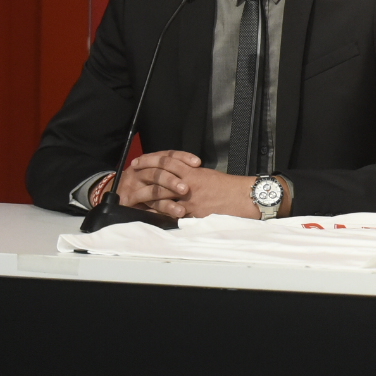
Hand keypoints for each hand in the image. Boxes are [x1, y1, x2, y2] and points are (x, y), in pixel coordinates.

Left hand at [118, 150, 259, 218]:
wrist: (245, 197)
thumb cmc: (231, 188)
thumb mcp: (210, 176)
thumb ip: (193, 177)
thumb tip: (182, 179)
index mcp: (193, 172)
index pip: (166, 162)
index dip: (150, 160)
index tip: (139, 161)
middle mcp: (189, 183)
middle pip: (159, 177)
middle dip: (143, 177)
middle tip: (130, 177)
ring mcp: (190, 199)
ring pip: (163, 195)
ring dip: (146, 196)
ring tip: (134, 197)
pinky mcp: (194, 212)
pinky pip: (173, 213)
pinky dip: (160, 213)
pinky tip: (150, 215)